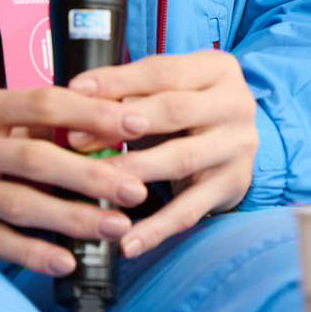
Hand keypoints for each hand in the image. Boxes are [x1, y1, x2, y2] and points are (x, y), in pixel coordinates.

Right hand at [0, 86, 147, 275]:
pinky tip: (64, 261)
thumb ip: (25, 120)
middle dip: (91, 176)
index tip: (134, 123)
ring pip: (17, 205)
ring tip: (115, 228)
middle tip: (136, 188)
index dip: (92, 115)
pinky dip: (29, 253)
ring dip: (72, 219)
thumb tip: (94, 127)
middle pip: (35, 160)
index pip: (42, 104)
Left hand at [68, 51, 257, 258]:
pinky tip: (127, 243)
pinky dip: (157, 229)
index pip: (161, 70)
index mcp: (216, 68)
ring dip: (132, 173)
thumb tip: (72, 100)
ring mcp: (238, 146)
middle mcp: (236, 104)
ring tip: (93, 186)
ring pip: (180, 159)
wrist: (235, 141)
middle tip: (74, 140)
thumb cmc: (186, 110)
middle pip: (173, 111)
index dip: (116, 81)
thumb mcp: (165, 89)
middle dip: (120, 125)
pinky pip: (190, 210)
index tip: (74, 91)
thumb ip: (127, 91)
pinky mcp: (234, 185)